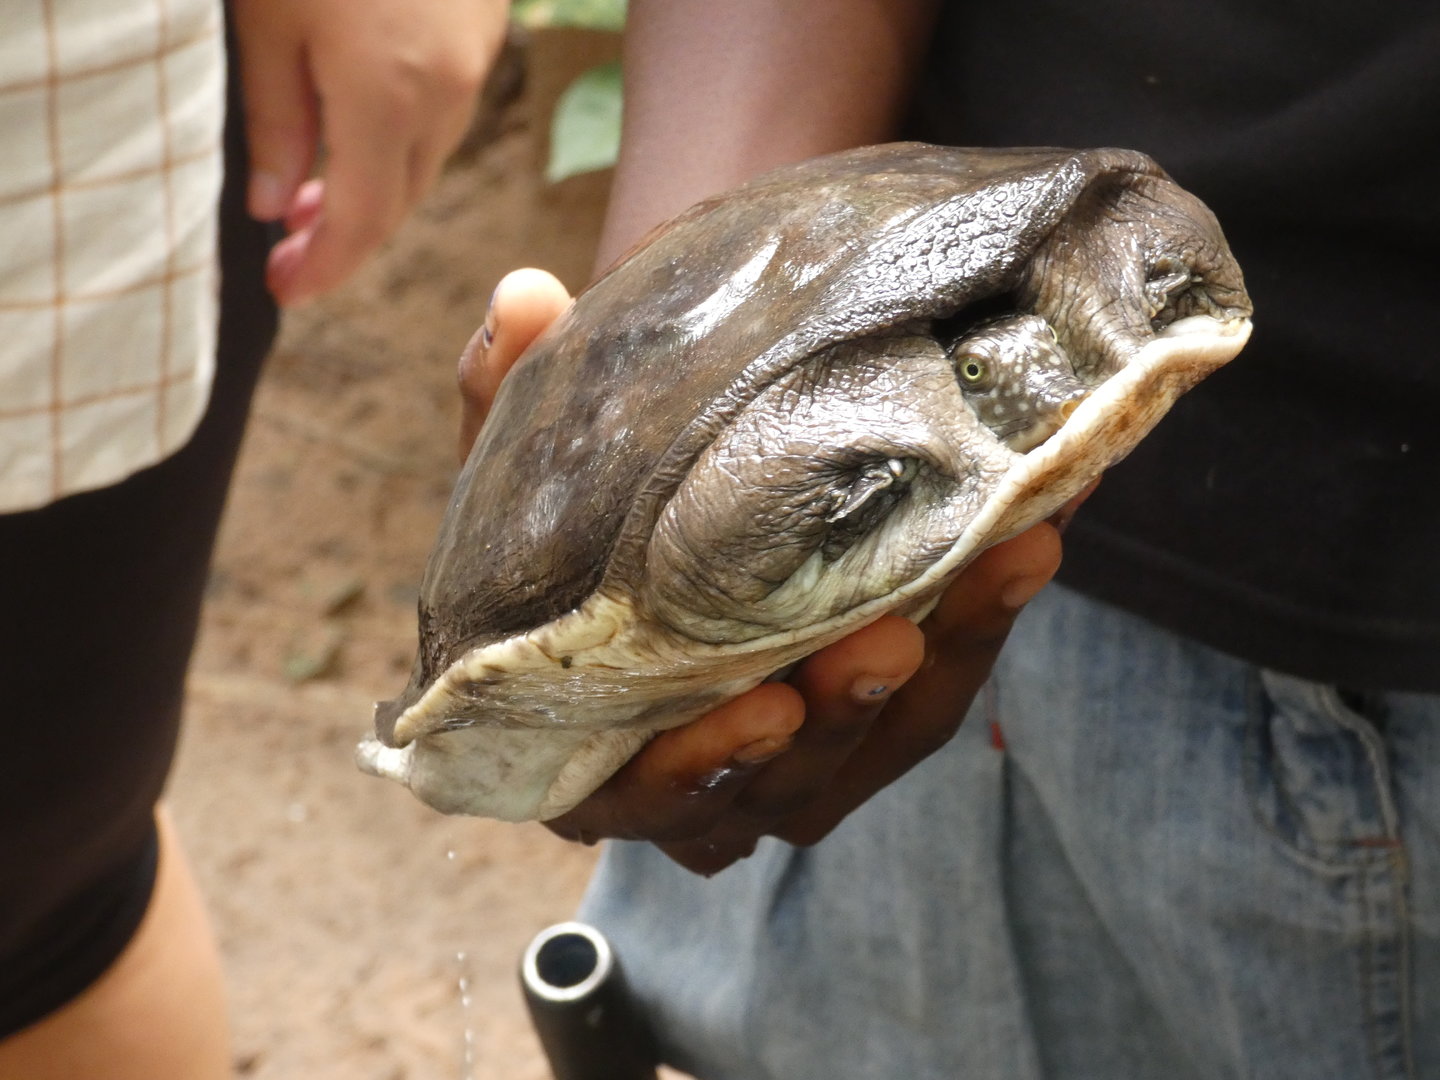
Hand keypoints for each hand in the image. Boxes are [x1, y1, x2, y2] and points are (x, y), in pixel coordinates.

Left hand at [232, 0, 508, 304]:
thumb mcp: (267, 16)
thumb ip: (273, 118)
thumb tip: (270, 206)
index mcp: (385, 95)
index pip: (361, 222)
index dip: (324, 269)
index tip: (285, 291)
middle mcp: (445, 92)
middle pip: (399, 199)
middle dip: (343, 237)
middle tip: (285, 250)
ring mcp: (474, 61)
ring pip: (425, 157)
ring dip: (374, 186)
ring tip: (310, 187)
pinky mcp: (483, 30)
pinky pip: (444, 110)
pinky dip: (401, 137)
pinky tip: (358, 121)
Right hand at [464, 270, 1067, 875]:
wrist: (639, 534)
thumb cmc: (564, 532)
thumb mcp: (516, 470)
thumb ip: (504, 396)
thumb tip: (526, 294)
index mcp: (591, 749)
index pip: (641, 792)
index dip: (700, 768)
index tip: (767, 706)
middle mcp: (699, 779)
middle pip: (779, 783)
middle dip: (841, 720)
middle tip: (885, 642)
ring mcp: (796, 760)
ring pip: (878, 746)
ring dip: (938, 668)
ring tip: (999, 564)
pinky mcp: (874, 721)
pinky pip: (939, 694)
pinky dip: (984, 623)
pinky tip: (1033, 540)